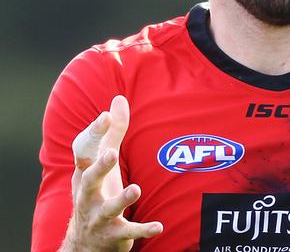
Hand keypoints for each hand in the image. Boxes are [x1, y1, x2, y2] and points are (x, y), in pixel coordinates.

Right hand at [61, 95, 162, 250]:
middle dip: (100, 166)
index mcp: (84, 173)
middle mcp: (87, 195)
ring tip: (136, 189)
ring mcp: (99, 216)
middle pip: (89, 179)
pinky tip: (159, 225)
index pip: (84, 151)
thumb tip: (119, 98)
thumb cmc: (97, 192)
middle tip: (112, 153)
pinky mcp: (114, 234)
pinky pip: (129, 232)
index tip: (105, 115)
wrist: (86, 242)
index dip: (94, 133)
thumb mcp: (102, 162)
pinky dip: (143, 229)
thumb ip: (112, 131)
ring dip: (122, 199)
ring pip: (108, 208)